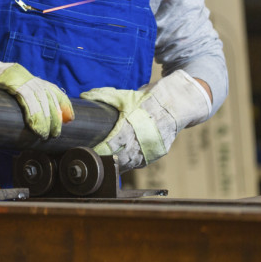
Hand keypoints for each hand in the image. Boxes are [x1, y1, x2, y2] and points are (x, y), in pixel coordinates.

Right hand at [0, 40, 72, 137]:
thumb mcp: (4, 87)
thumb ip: (16, 95)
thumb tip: (29, 114)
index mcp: (25, 76)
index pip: (51, 89)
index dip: (63, 103)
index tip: (70, 119)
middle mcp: (24, 74)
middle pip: (47, 95)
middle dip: (55, 116)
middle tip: (56, 133)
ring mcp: (17, 75)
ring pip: (39, 97)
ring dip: (45, 118)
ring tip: (45, 134)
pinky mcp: (7, 79)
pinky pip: (25, 97)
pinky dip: (33, 113)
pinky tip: (35, 126)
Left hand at [81, 70, 211, 169]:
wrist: (176, 103)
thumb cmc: (146, 99)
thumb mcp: (124, 95)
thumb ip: (104, 96)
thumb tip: (84, 96)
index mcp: (131, 124)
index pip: (112, 142)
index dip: (101, 150)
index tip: (90, 153)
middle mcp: (142, 138)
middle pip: (121, 156)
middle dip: (107, 160)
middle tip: (95, 162)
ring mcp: (152, 147)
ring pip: (131, 162)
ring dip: (118, 165)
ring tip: (105, 166)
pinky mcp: (159, 151)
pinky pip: (141, 162)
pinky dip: (131, 164)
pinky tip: (121, 165)